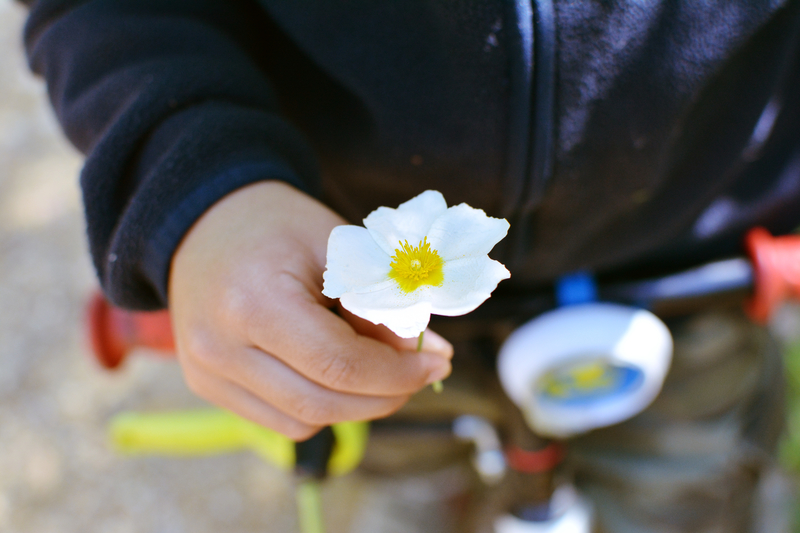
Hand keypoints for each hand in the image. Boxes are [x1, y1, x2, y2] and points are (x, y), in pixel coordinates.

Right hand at [168, 181, 452, 439]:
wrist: (207, 223)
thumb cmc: (278, 225)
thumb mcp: (339, 248)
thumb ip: (381, 302)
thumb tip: (427, 355)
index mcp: (254, 302)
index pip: (340, 364)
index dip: (398, 373)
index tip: (437, 364)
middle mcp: (220, 347)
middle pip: (322, 403)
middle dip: (385, 396)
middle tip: (420, 372)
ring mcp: (207, 372)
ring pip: (303, 421)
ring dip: (355, 405)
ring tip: (378, 367)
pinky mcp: (207, 386)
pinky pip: (279, 419)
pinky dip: (321, 405)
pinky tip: (336, 372)